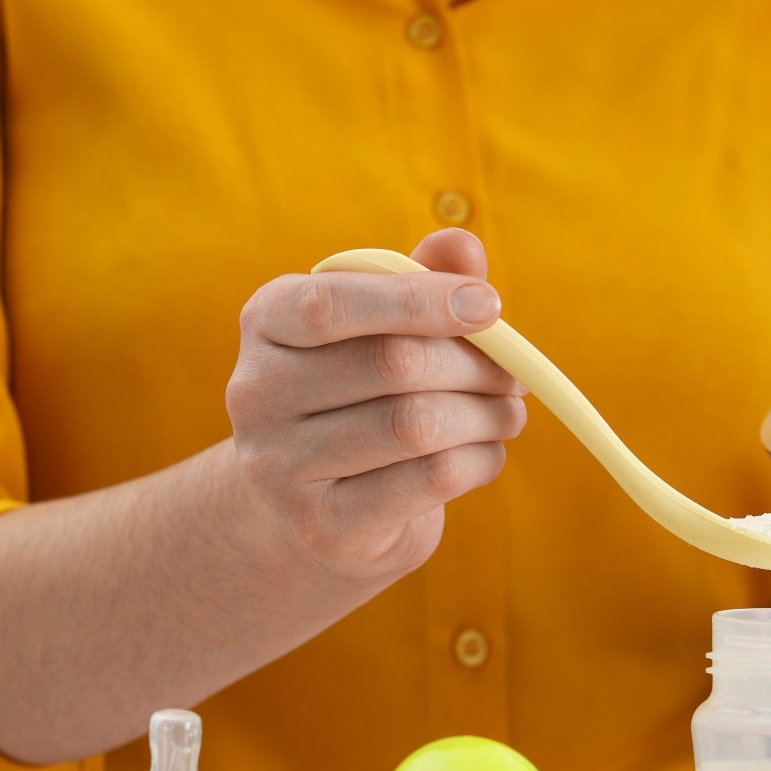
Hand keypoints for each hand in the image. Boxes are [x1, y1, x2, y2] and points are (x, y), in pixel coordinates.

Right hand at [227, 228, 526, 579]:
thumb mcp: (381, 325)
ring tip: (508, 412)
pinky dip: (479, 460)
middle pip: (391, 363)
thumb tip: (461, 244)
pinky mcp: (322, 526)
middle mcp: (256, 393)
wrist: (319, 507)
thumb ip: (419, 277)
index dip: (419, 299)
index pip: (332, 302)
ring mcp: (280, 467)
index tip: (490, 306)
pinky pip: (427, 481)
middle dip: (473, 364)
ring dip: (485, 414)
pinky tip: (486, 452)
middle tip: (514, 373)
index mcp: (267, 322)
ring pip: (414, 425)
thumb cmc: (360, 392)